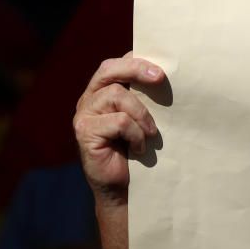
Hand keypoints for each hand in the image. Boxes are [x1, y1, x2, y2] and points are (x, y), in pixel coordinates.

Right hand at [73, 53, 164, 208]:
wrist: (123, 188)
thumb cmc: (137, 150)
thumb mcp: (142, 119)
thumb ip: (145, 98)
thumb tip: (166, 76)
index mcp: (102, 92)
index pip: (115, 65)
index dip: (136, 60)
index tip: (161, 67)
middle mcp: (89, 99)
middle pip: (109, 70)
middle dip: (137, 69)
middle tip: (160, 78)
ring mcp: (84, 115)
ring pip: (117, 96)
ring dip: (142, 114)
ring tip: (151, 133)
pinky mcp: (85, 132)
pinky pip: (119, 121)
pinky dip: (135, 134)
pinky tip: (139, 148)